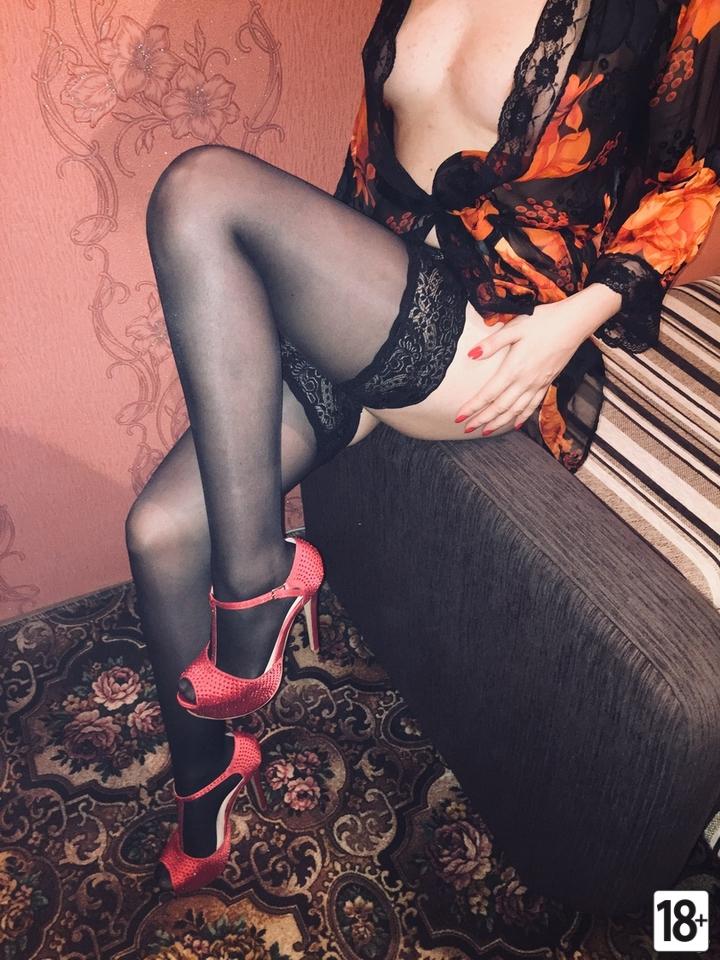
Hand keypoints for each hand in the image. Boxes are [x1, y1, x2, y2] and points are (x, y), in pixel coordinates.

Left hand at [454, 298, 589, 433]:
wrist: (574, 324)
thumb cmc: (544, 322)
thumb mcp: (515, 328)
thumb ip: (492, 343)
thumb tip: (471, 354)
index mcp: (514, 368)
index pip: (488, 394)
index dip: (473, 407)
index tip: (459, 417)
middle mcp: (525, 381)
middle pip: (500, 407)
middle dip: (482, 420)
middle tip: (467, 428)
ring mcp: (537, 384)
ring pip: (515, 411)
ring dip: (499, 423)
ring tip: (486, 432)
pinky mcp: (547, 383)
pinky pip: (532, 406)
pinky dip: (522, 417)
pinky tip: (516, 424)